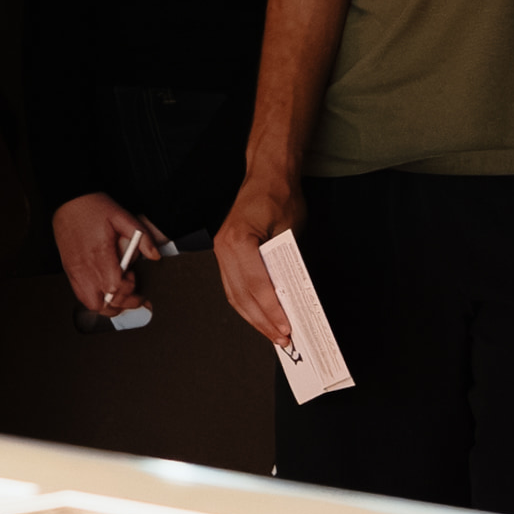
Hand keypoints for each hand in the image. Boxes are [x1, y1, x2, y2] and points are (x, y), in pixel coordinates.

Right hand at [50, 192, 162, 321]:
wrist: (68, 200)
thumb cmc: (93, 207)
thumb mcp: (122, 216)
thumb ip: (142, 236)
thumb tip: (154, 254)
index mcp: (99, 253)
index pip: (114, 287)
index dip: (128, 289)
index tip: (134, 278)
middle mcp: (85, 265)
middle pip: (103, 302)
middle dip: (122, 303)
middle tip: (133, 296)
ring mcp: (75, 270)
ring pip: (90, 303)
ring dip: (108, 306)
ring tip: (119, 298)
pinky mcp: (70, 270)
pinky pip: (80, 295)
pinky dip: (94, 299)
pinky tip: (104, 292)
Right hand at [211, 177, 299, 349]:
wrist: (267, 174)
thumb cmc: (279, 194)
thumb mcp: (290, 231)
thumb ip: (287, 265)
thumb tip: (292, 297)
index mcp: (238, 239)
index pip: (256, 285)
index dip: (272, 311)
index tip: (286, 327)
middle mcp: (224, 247)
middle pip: (241, 296)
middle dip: (262, 321)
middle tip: (282, 339)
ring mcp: (221, 251)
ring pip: (234, 295)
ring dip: (254, 317)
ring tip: (272, 333)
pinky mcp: (226, 254)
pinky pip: (234, 286)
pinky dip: (248, 304)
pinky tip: (261, 316)